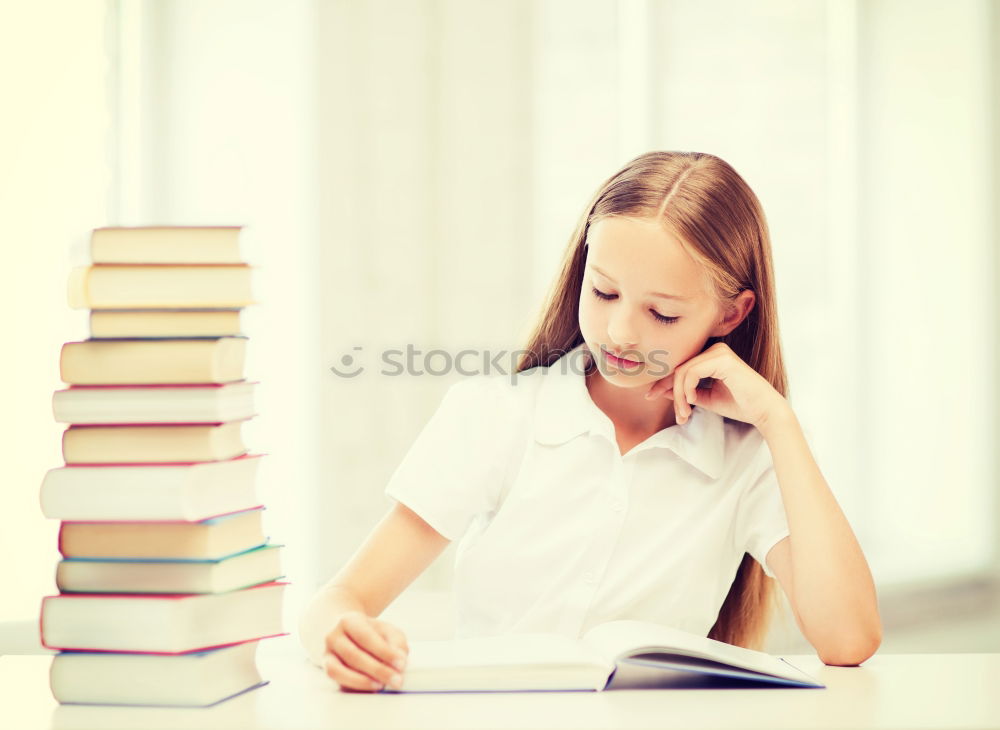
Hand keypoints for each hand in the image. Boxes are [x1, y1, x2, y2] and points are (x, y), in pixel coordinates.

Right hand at [322, 611, 408, 691]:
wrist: (342, 630)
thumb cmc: (368, 632)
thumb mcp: (385, 629)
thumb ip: (396, 642)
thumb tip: (400, 660)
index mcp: (349, 621)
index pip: (366, 637)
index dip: (384, 652)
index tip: (401, 663)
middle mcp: (333, 637)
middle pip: (353, 655)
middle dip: (377, 670)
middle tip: (396, 680)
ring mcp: (326, 654)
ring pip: (338, 670)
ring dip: (362, 681)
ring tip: (381, 685)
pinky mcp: (326, 670)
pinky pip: (336, 680)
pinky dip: (353, 686)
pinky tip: (370, 687)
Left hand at [645, 341, 788, 430]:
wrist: (764, 411)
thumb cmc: (739, 404)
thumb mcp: (705, 398)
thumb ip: (685, 392)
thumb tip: (661, 390)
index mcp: (711, 356)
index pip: (680, 366)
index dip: (663, 381)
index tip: (651, 396)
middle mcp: (714, 349)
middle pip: (678, 368)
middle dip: (669, 391)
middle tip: (677, 414)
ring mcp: (719, 352)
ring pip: (682, 371)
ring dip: (679, 395)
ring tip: (685, 413)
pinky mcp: (722, 359)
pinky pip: (691, 373)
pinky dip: (686, 390)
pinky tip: (693, 402)